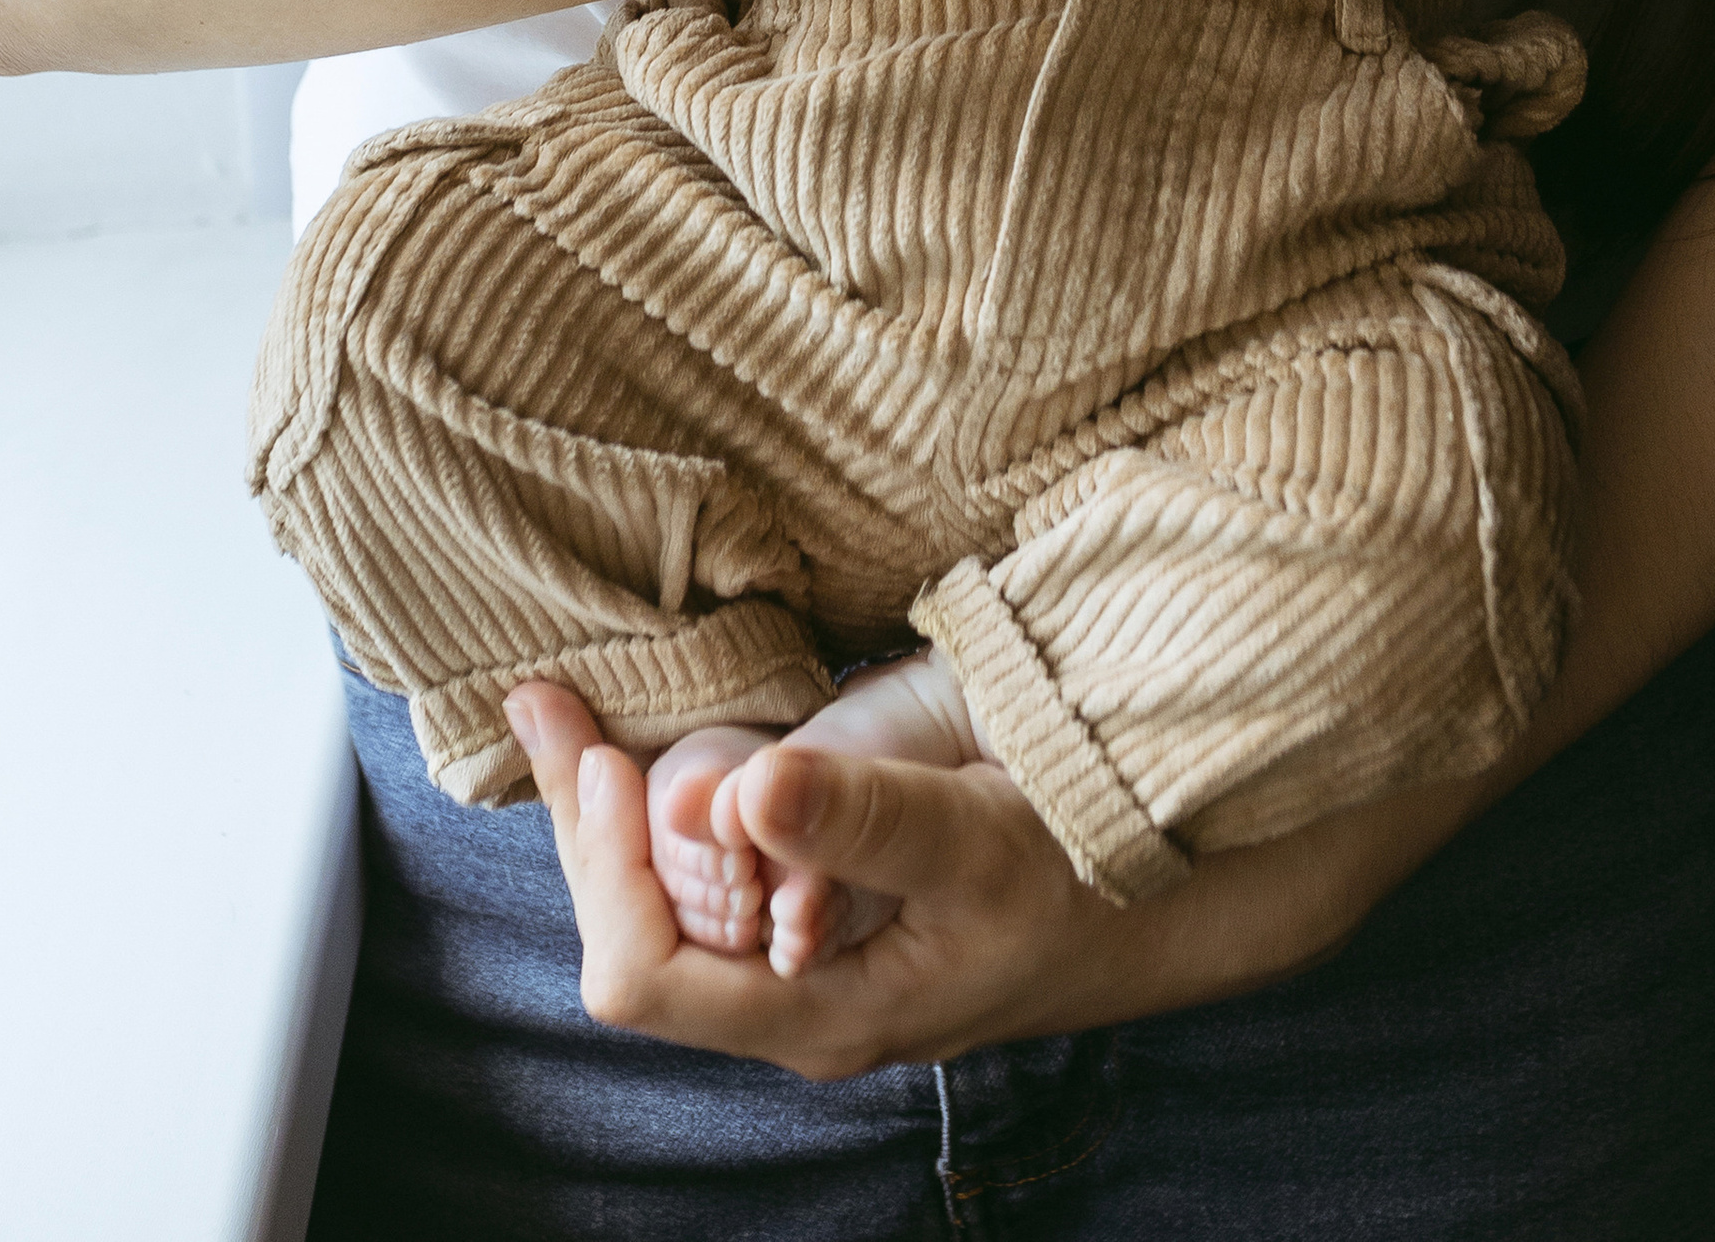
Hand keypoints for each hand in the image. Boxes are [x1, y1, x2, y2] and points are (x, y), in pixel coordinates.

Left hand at [502, 680, 1474, 1076]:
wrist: (1166, 893)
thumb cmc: (1080, 864)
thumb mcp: (984, 840)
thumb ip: (866, 819)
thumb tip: (740, 793)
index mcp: (821, 1011)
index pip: (642, 973)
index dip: (605, 867)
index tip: (608, 755)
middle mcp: (795, 1002)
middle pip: (632, 938)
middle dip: (583, 828)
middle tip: (548, 704)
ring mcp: (807, 964)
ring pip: (663, 906)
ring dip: (615, 816)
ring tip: (573, 718)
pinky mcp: (825, 916)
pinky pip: (710, 876)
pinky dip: (666, 808)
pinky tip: (656, 746)